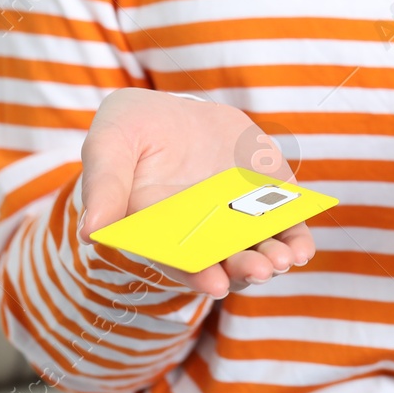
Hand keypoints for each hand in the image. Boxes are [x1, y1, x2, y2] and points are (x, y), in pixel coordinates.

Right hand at [77, 88, 315, 298]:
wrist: (176, 110)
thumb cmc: (133, 128)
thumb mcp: (110, 142)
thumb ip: (103, 184)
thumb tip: (91, 232)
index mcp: (160, 232)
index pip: (179, 261)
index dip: (196, 273)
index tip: (213, 282)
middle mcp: (201, 234)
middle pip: (223, 262)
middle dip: (242, 270)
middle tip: (258, 271)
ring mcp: (237, 218)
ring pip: (257, 249)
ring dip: (272, 259)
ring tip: (284, 260)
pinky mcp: (267, 198)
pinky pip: (285, 224)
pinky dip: (295, 237)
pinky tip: (301, 247)